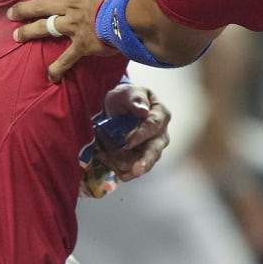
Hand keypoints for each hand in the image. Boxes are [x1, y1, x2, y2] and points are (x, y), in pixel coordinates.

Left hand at [9, 0, 141, 79]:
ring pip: (44, 27)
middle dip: (23, 9)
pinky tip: (50, 75)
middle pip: (40, 5)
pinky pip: (65, 58)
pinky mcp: (81, 45)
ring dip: (28, 32)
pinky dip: (57, 68)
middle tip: (10, 13)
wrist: (135, 15)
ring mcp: (74, 25)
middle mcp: (71, 5)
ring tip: (16, 36)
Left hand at [78, 82, 171, 197]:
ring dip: (118, 161)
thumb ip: (135, 99)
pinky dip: (115, 167)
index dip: (140, 135)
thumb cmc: (126, 98)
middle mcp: (160, 136)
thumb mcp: (128, 93)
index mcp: (161, 115)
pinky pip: (129, 170)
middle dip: (143, 162)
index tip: (127, 142)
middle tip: (136, 171)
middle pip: (153, 152)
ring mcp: (152, 150)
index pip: (153, 127)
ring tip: (101, 152)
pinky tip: (103, 157)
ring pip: (139, 163)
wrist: (119, 109)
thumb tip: (143, 111)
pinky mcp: (140, 161)